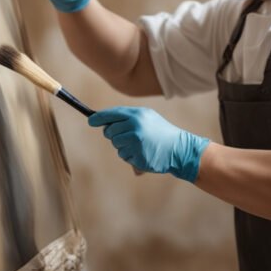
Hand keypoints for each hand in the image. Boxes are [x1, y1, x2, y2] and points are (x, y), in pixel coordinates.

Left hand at [88, 107, 210, 181]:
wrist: (179, 148)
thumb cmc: (161, 132)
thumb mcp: (147, 117)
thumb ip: (127, 118)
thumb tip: (103, 123)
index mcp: (137, 115)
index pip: (111, 114)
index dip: (99, 118)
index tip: (91, 120)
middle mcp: (134, 127)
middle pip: (110, 131)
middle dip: (114, 134)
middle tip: (128, 136)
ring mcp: (136, 142)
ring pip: (116, 145)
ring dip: (123, 146)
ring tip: (140, 145)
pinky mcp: (138, 156)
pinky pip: (124, 156)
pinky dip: (130, 156)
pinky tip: (143, 152)